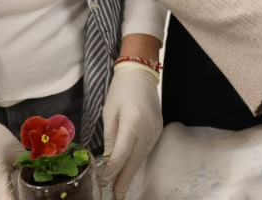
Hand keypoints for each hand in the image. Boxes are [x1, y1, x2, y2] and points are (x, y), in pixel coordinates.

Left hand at [101, 63, 161, 199]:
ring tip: (119, 187)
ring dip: (130, 172)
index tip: (103, 182)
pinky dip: (136, 160)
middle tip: (116, 196)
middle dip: (124, 180)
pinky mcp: (158, 130)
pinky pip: (146, 150)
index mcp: (133, 123)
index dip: (112, 170)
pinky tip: (129, 168)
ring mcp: (155, 131)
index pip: (122, 154)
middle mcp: (147, 130)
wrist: (141, 75)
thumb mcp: (110, 113)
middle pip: (135, 161)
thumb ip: (111, 137)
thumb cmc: (121, 91)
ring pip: (142, 157)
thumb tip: (108, 160)